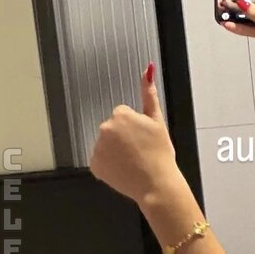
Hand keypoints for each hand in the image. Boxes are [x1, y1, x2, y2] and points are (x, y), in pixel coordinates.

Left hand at [89, 64, 178, 204]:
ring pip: (106, 144)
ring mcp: (98, 148)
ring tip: (133, 161)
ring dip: (116, 151)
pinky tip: (123, 169)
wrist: (156, 184)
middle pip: (113, 129)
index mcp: (120, 115)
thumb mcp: (157, 120)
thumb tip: (148, 69)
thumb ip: (149, 92)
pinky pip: (100, 161)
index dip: (135, 127)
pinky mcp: (94, 165)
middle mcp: (105, 129)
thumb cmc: (160, 154)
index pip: (123, 116)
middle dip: (123, 137)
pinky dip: (109, 165)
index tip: (143, 138)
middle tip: (139, 150)